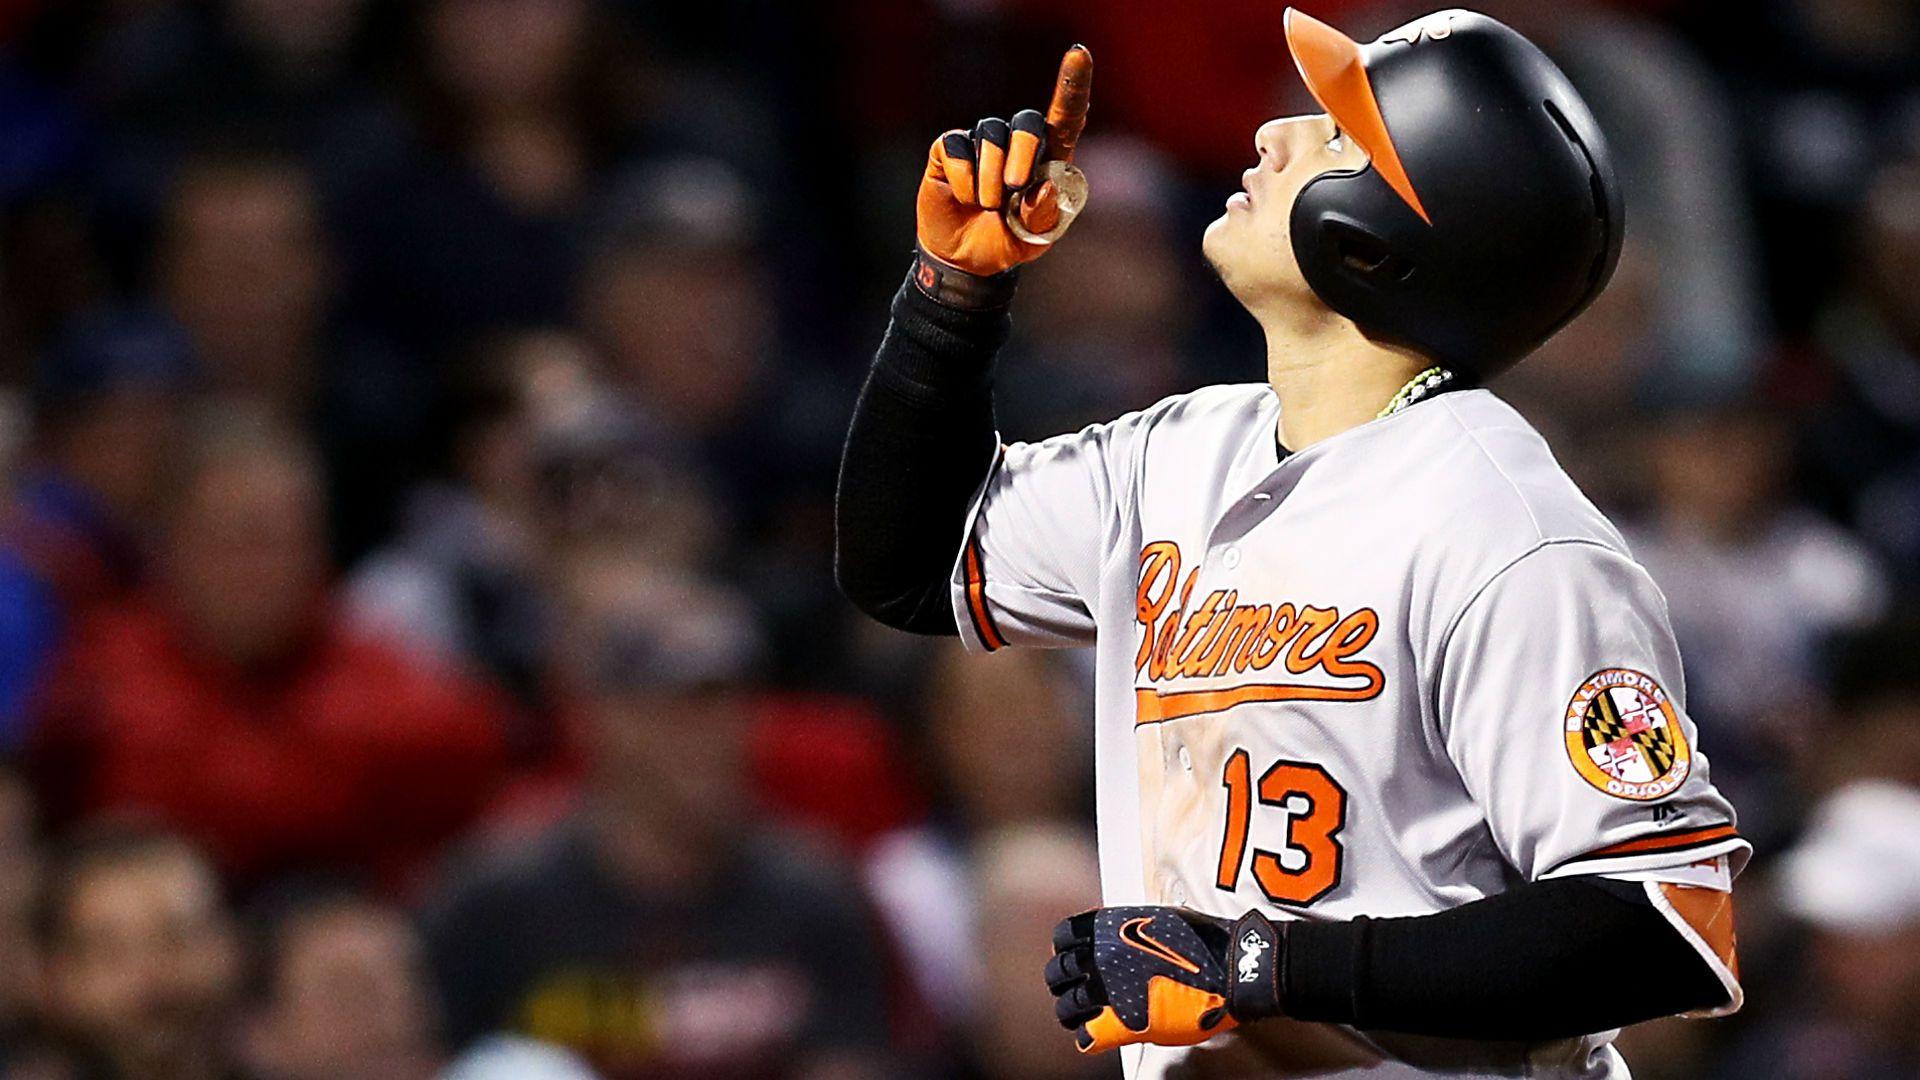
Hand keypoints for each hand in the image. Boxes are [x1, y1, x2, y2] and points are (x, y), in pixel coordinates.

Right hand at [916, 44, 1091, 277]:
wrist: (966, 260)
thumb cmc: (1008, 242)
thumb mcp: (1035, 239)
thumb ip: (1043, 216)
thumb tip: (1042, 188)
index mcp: (1048, 158)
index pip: (1066, 116)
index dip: (1073, 85)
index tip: (1080, 54)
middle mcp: (1017, 143)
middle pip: (1026, 121)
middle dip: (1023, 152)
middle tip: (1015, 187)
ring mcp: (982, 143)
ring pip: (990, 136)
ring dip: (989, 179)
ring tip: (987, 206)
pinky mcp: (949, 150)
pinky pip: (955, 146)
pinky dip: (963, 177)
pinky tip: (964, 196)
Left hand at [1045, 905, 1284, 1053]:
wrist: (1231, 968)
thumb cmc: (1205, 941)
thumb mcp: (1159, 917)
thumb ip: (1129, 929)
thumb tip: (1118, 938)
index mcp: (1108, 927)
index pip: (1063, 936)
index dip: (1067, 949)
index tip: (1074, 957)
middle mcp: (1100, 956)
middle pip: (1057, 974)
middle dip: (1063, 983)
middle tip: (1074, 992)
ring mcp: (1109, 990)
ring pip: (1067, 1008)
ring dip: (1073, 1014)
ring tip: (1081, 1018)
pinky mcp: (1124, 1023)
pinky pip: (1087, 1036)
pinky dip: (1089, 1039)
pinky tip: (1096, 1037)